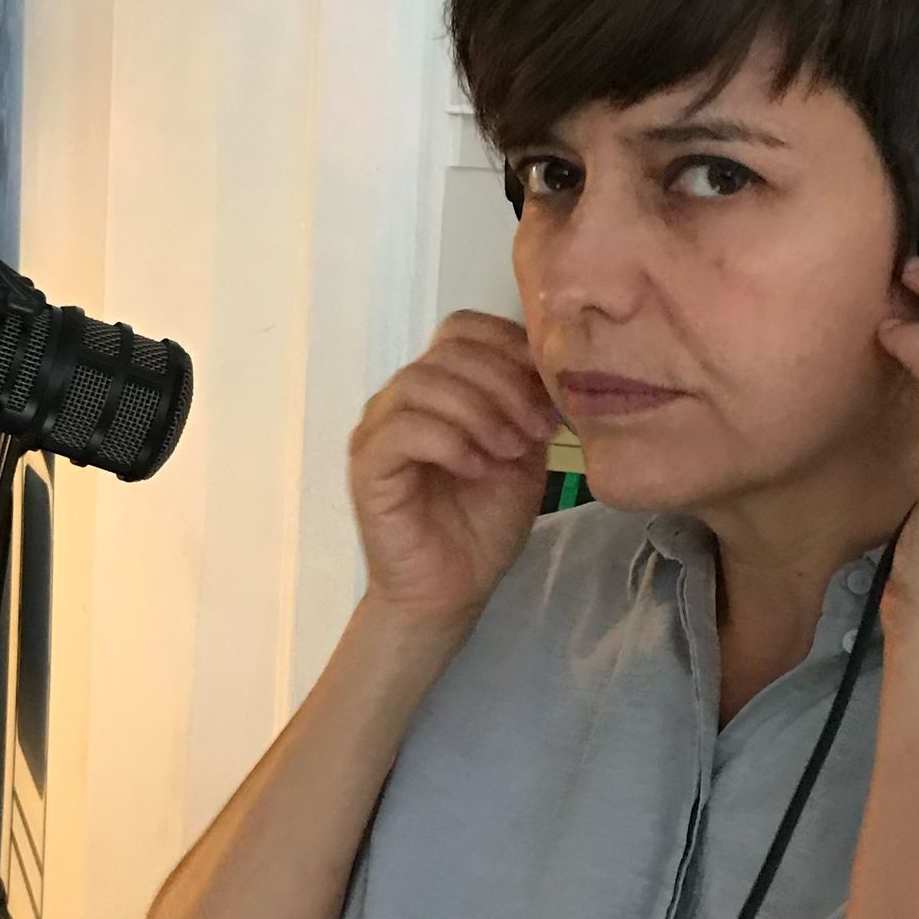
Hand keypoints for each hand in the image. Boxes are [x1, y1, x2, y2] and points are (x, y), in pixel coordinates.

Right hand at [350, 310, 563, 627]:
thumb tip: (550, 368)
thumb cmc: (482, 525)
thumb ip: (527, 406)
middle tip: (538, 429)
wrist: (451, 590)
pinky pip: (403, 429)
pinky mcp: (368, 466)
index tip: (547, 386)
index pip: (462, 328)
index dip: (507, 344)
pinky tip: (475, 468)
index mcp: (439, 388)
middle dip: (504, 383)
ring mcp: (379, 430)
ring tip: (509, 450)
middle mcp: (401, 399)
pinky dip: (448, 441)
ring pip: (423, 383)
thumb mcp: (523, 454)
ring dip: (479, 411)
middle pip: (448, 350)